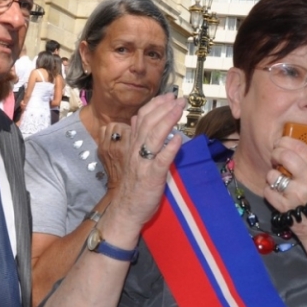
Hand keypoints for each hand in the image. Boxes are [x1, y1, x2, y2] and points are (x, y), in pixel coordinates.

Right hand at [98, 92, 185, 230]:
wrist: (126, 210)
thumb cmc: (134, 184)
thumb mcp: (133, 157)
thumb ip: (137, 138)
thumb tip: (139, 117)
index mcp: (133, 145)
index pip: (142, 119)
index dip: (155, 105)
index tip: (168, 96)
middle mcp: (137, 151)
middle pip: (149, 124)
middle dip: (164, 108)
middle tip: (178, 98)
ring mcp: (144, 163)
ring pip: (154, 137)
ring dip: (168, 121)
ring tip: (179, 109)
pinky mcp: (152, 177)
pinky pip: (161, 161)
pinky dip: (170, 149)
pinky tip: (179, 139)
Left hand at [264, 135, 306, 244]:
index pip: (300, 147)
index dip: (286, 141)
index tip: (281, 142)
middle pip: (284, 155)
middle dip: (275, 153)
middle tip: (275, 157)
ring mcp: (295, 194)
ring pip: (273, 174)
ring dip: (272, 175)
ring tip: (278, 179)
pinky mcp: (284, 207)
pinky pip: (268, 191)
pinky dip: (269, 191)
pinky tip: (277, 193)